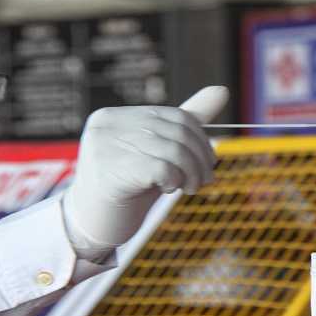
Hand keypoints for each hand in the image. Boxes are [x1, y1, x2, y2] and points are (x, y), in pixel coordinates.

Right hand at [63, 86, 228, 247]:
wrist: (93, 226)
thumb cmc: (128, 187)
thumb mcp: (158, 152)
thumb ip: (186, 124)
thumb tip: (222, 90)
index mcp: (115, 115)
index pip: (176, 116)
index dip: (201, 140)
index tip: (207, 163)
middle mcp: (106, 125)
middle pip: (177, 133)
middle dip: (200, 159)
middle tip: (206, 180)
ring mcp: (104, 146)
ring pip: (173, 150)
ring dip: (192, 173)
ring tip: (190, 187)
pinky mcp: (109, 171)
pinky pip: (161, 168)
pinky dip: (175, 180)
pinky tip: (167, 188)